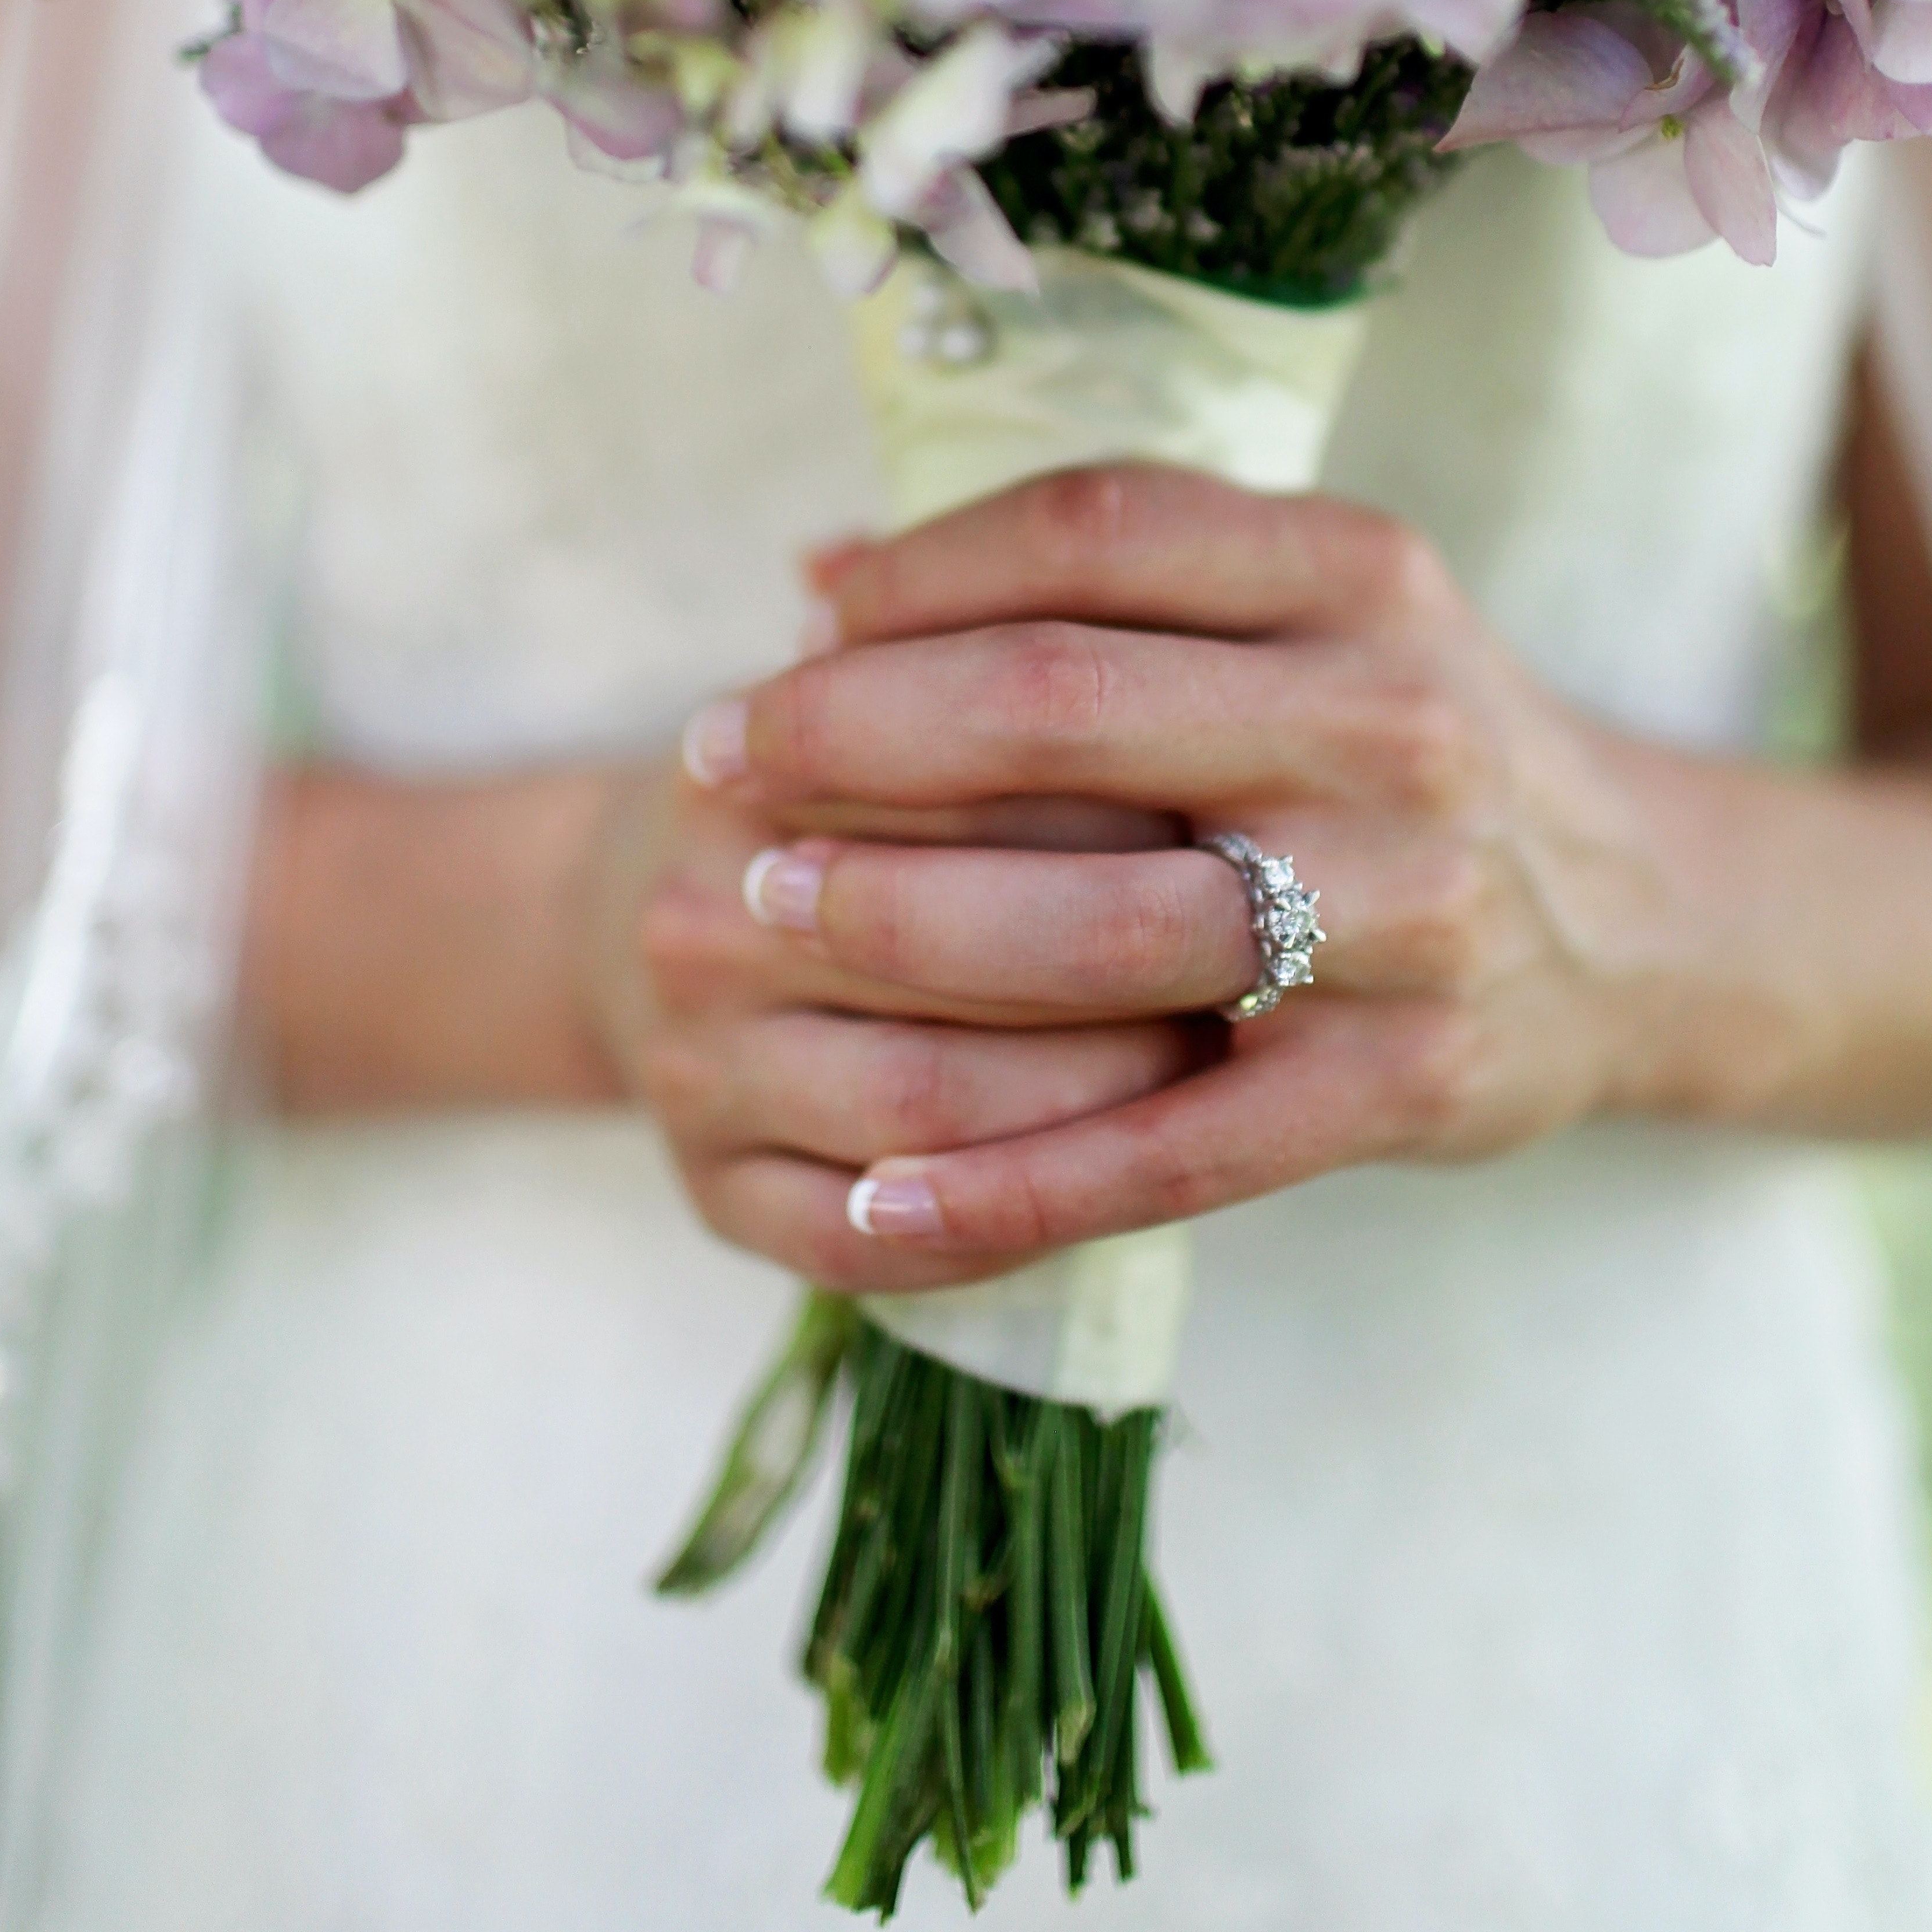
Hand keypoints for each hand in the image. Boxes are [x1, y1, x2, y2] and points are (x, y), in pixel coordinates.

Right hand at [635, 746, 1205, 1294]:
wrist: (676, 905)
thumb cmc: (854, 797)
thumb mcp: (907, 704)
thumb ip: (1014, 688)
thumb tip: (1199, 732)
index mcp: (753, 773)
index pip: (963, 789)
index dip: (1121, 809)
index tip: (1239, 816)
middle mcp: (701, 920)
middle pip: (943, 956)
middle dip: (1123, 969)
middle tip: (1255, 962)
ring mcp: (693, 1065)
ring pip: (922, 1108)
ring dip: (1086, 1103)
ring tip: (1202, 1066)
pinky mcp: (707, 1191)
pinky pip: (865, 1243)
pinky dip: (996, 1228)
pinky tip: (1094, 1186)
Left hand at [655, 465, 1931, 1282]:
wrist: (1641, 922)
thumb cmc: (1407, 744)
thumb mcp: (1311, 607)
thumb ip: (1108, 568)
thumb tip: (825, 577)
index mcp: (1359, 573)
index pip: (1087, 529)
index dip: (909, 573)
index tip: (786, 626)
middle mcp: (1392, 725)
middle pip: (1057, 704)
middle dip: (850, 737)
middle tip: (716, 765)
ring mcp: (1405, 916)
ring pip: (1092, 927)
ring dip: (891, 927)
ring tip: (753, 919)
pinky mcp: (1403, 1089)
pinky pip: (1167, 1152)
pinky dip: (1006, 1185)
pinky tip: (869, 1199)